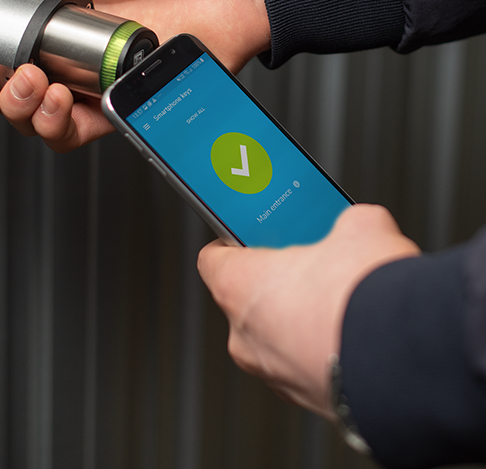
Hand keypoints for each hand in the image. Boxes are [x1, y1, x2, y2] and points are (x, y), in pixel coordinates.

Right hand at [0, 0, 269, 150]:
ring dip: (22, 109)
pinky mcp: (123, 100)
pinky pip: (82, 131)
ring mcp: (93, 78)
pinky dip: (61, 126)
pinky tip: (61, 100)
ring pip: (37, 118)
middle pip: (7, 91)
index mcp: (50, 10)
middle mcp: (66, 50)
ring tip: (34, 84)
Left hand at [196, 204, 419, 418]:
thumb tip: (359, 226)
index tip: (255, 233)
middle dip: (280, 281)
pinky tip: (361, 333)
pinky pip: (309, 367)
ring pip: (279, 338)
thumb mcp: (361, 228)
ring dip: (304, 320)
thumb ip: (346, 223)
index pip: (214, 258)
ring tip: (344, 298)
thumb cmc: (367, 297)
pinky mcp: (312, 403)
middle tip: (312, 263)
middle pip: (249, 300)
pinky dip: (327, 352)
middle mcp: (246, 337)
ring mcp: (277, 376)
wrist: (412, 364)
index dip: (236, 241)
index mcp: (238, 287)